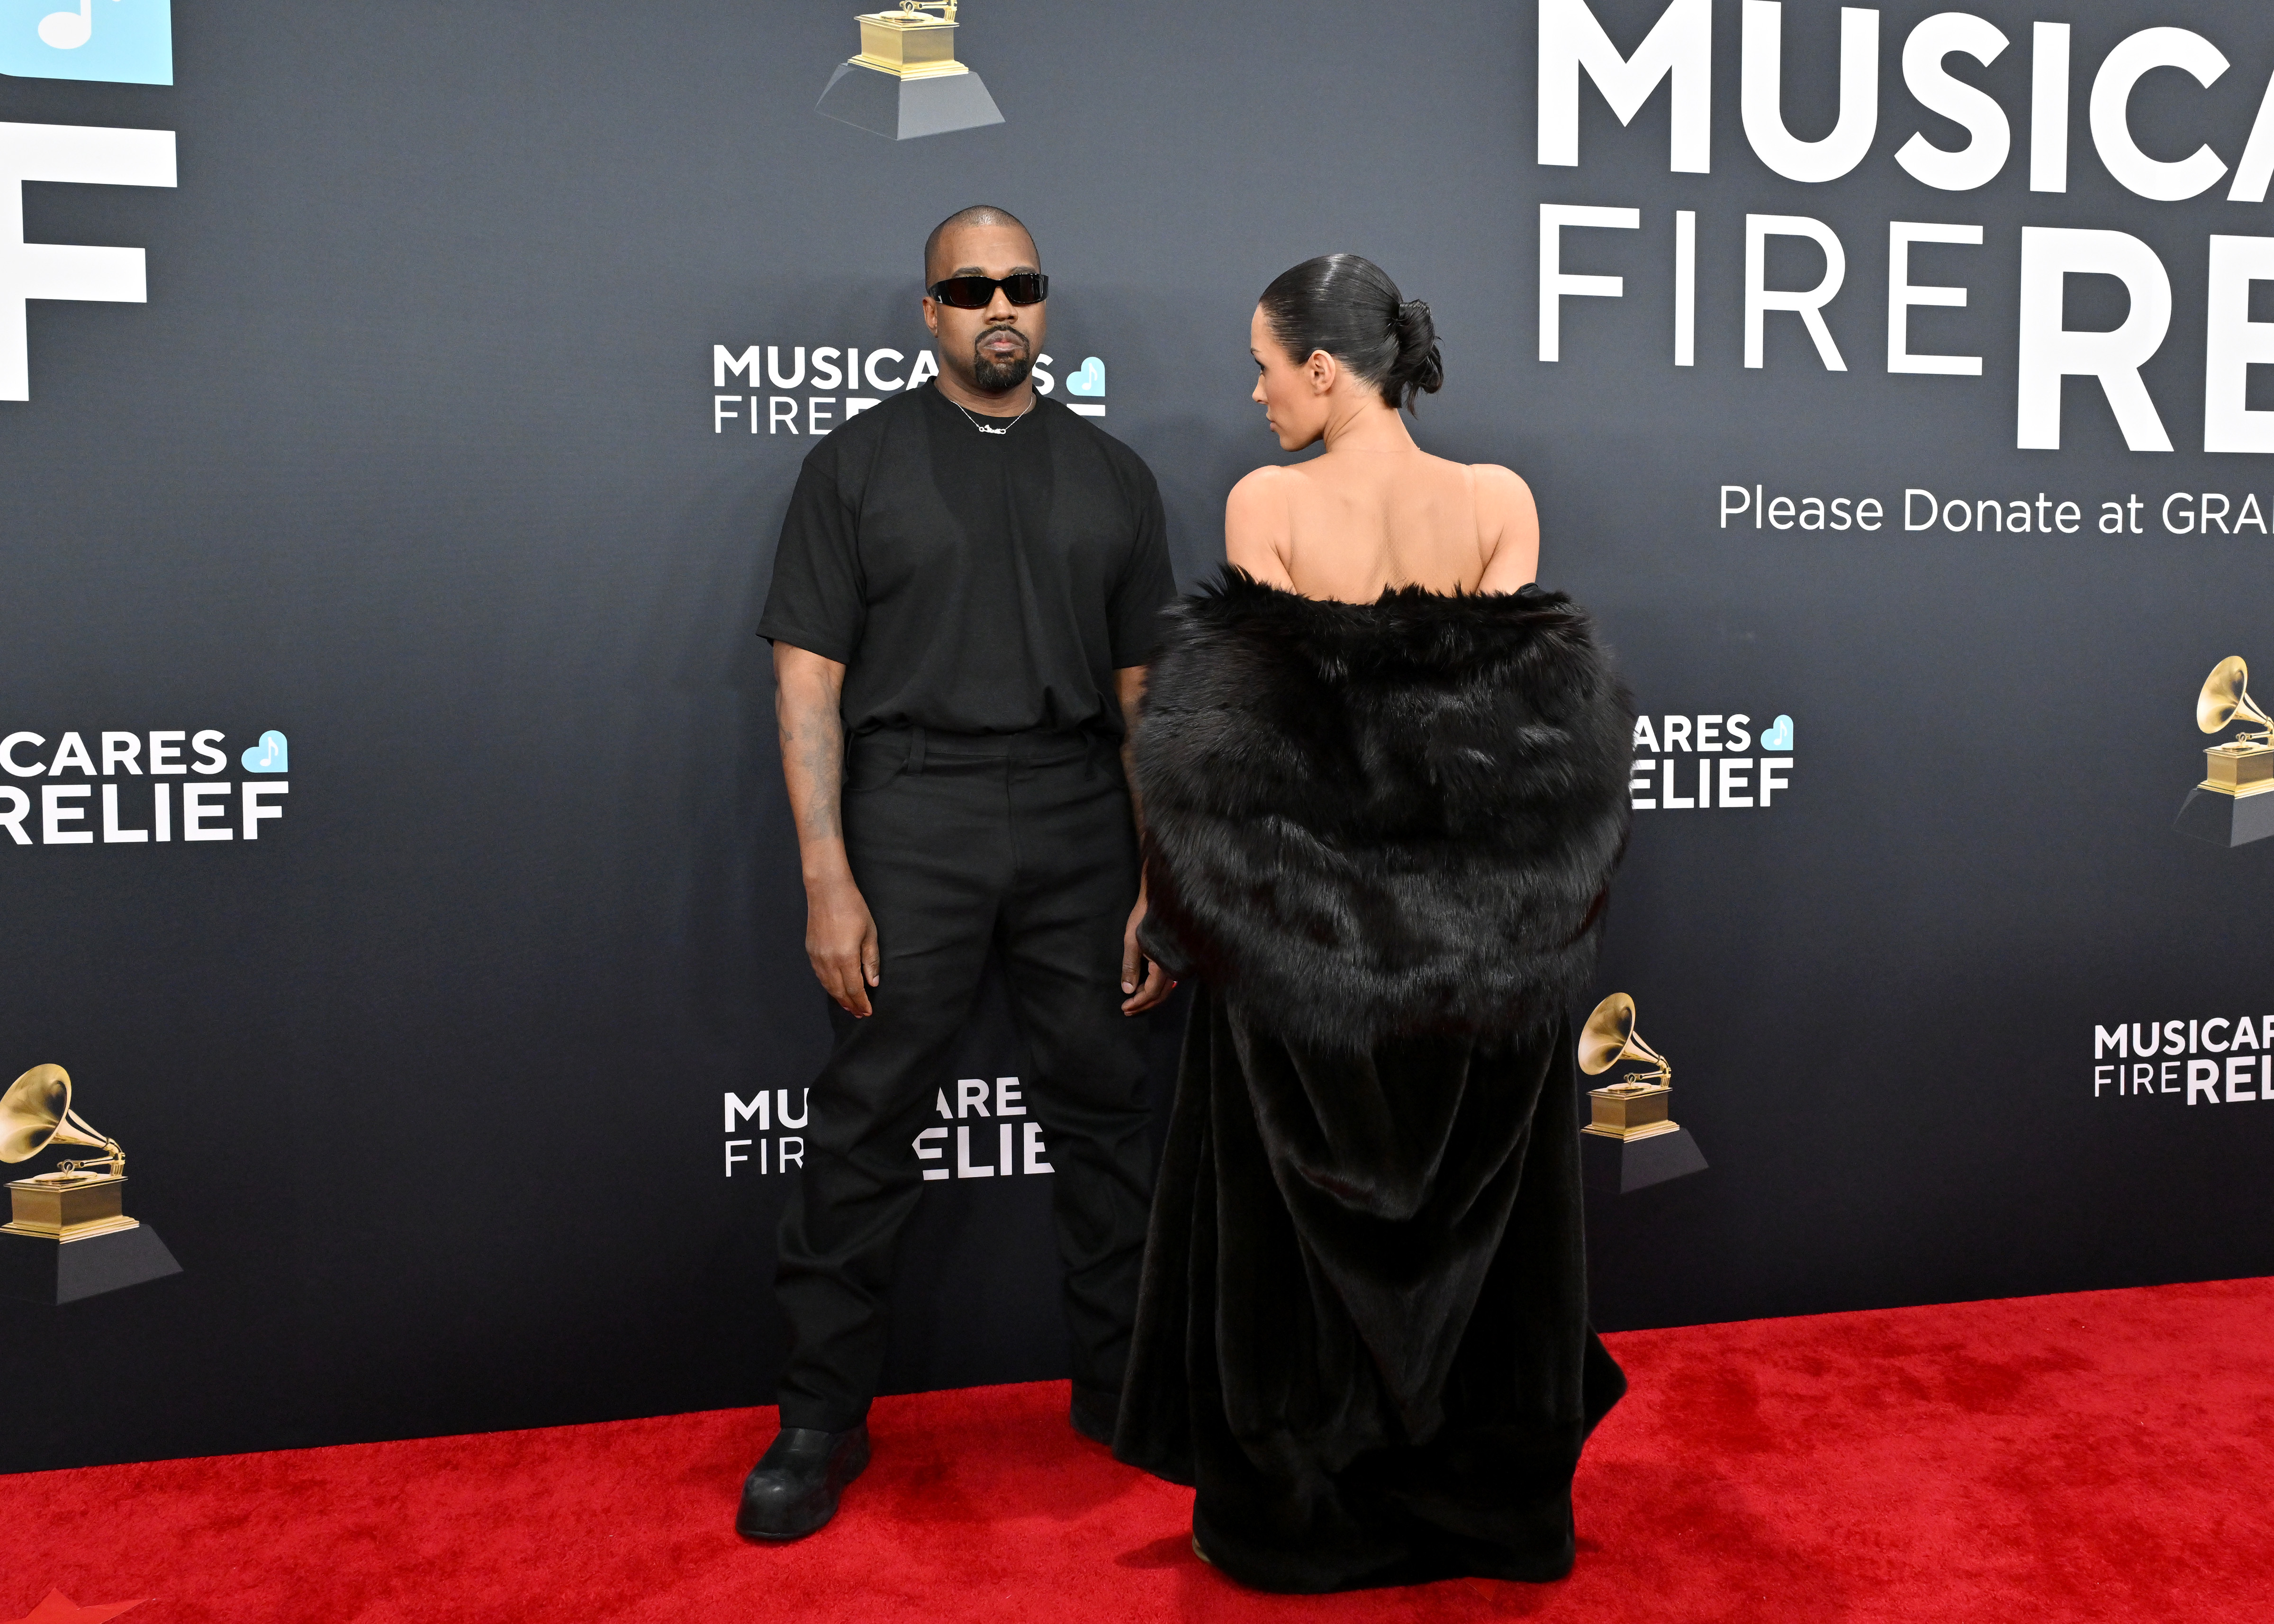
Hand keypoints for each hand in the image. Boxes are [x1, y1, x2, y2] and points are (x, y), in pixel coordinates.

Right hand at [806, 870, 879, 1016]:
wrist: (827, 891)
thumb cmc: (853, 909)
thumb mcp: (869, 934)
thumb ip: (870, 961)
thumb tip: (873, 983)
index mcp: (845, 958)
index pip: (854, 989)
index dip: (861, 1002)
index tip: (868, 1012)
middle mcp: (828, 961)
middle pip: (839, 991)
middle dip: (850, 1004)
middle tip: (859, 1013)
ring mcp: (817, 957)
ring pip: (827, 985)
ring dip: (838, 998)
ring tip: (849, 1006)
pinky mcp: (810, 951)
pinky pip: (820, 976)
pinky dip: (829, 986)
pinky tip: (835, 989)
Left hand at [1120, 885, 1174, 1015]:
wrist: (1162, 898)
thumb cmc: (1145, 917)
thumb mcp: (1132, 941)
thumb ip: (1130, 967)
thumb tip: (1128, 990)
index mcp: (1165, 964)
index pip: (1153, 992)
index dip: (1139, 1002)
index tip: (1125, 1007)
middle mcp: (1176, 967)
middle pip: (1162, 995)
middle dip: (1144, 1004)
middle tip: (1128, 1010)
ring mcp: (1179, 962)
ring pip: (1166, 988)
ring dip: (1150, 997)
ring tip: (1134, 1002)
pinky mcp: (1177, 957)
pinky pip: (1168, 979)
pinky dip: (1157, 987)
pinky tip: (1146, 987)